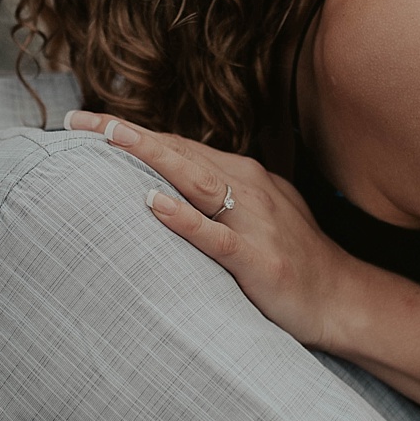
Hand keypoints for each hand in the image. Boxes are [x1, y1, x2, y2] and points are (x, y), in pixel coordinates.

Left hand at [64, 110, 364, 350]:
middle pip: (177, 151)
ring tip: (109, 138)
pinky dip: (184, 218)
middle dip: (125, 133)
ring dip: (151, 156)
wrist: (344, 299)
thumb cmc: (290, 259)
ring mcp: (255, 221)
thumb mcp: (253, 214)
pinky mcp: (258, 259)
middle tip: (76, 120)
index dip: (129, 130)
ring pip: (194, 179)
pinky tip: (153, 203)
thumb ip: (214, 196)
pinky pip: (215, 235)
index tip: (82, 121)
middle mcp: (246, 187)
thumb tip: (160, 187)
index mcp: (241, 175)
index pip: (176, 144)